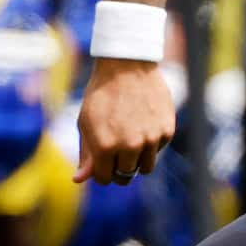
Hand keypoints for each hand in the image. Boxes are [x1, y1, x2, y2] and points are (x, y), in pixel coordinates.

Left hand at [75, 57, 174, 183]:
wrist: (128, 65)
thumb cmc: (102, 94)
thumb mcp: (86, 122)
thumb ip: (86, 153)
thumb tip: (79, 180)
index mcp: (105, 147)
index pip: (105, 178)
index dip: (101, 172)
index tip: (102, 161)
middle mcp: (130, 146)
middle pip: (126, 176)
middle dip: (119, 168)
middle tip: (116, 150)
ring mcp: (151, 139)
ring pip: (146, 167)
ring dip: (137, 159)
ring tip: (130, 137)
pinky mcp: (166, 130)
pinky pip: (158, 149)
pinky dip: (151, 143)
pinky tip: (143, 123)